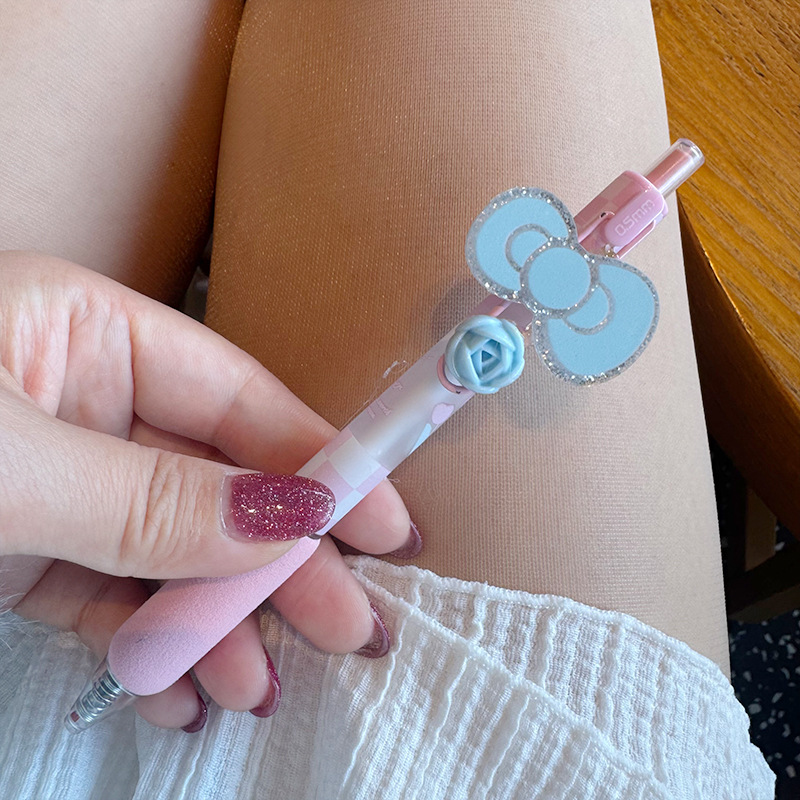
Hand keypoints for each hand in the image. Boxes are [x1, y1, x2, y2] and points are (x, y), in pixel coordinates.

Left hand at [0, 251, 412, 730]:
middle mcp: (79, 398)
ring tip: (257, 685)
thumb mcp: (5, 465)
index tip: (386, 522)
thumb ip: (149, 498)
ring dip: (215, 622)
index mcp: (84, 332)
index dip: (319, 460)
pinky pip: (105, 595)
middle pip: (216, 482)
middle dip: (284, 561)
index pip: (238, 397)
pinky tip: (183, 691)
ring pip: (166, 550)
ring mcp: (52, 479)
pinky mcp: (17, 548)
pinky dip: (144, 644)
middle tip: (352, 627)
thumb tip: (291, 521)